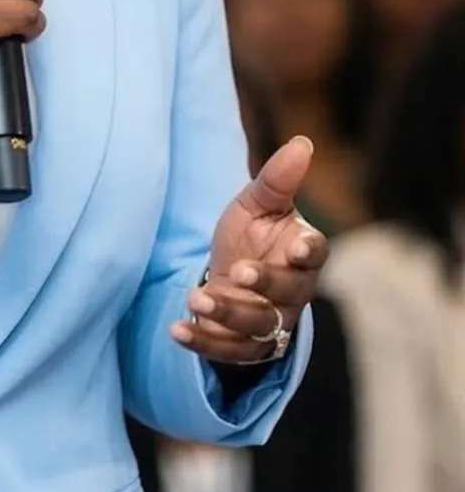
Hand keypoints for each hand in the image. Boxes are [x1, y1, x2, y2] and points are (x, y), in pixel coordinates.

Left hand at [171, 137, 327, 363]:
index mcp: (301, 252)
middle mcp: (293, 291)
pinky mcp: (244, 346)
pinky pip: (227, 349)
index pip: (315, 253)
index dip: (308, 253)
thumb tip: (302, 142)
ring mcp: (270, 321)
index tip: (295, 249)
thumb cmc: (251, 237)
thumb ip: (277, 179)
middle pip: (288, 292)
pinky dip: (201, 341)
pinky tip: (176, 330)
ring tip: (197, 299)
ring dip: (228, 313)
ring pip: (258, 324)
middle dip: (264, 284)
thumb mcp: (256, 205)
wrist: (227, 278)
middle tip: (236, 272)